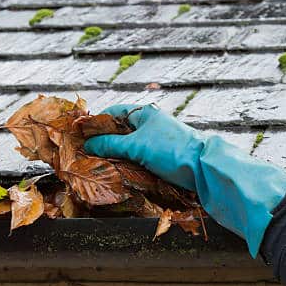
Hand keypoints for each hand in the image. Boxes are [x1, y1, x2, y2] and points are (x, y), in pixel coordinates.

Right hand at [84, 104, 285, 257]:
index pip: (113, 113)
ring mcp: (156, 141)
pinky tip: (117, 172)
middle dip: (103, 142)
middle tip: (85, 154)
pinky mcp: (161, 158)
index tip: (80, 136)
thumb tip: (87, 146)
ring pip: (128, 146)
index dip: (96, 123)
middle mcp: (150, 124)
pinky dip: (127, 164)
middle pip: (119, 130)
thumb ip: (110, 145)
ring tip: (98, 165)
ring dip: (115, 155)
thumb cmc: (171, 150)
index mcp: (144, 113)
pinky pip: (137, 158)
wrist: (204, 168)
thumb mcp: (137, 146)